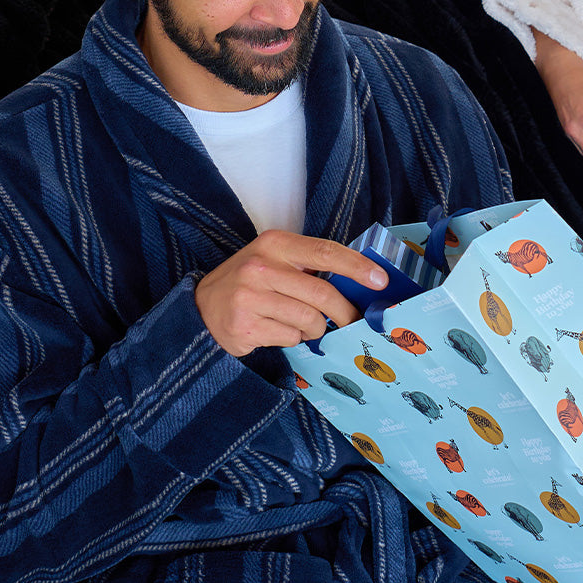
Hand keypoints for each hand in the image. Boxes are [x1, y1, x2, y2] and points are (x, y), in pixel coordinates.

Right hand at [195, 230, 387, 356]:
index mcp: (274, 243)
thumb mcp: (273, 260)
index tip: (380, 280)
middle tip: (351, 321)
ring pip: (310, 320)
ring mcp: (251, 297)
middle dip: (344, 312)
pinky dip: (294, 339)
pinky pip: (291, 337)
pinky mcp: (246, 326)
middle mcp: (261, 266)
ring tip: (302, 326)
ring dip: (315, 329)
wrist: (201, 308)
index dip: (357, 267)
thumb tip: (359, 282)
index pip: (326, 252)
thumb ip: (308, 266)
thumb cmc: (249, 284)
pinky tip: (278, 331)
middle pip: (322, 294)